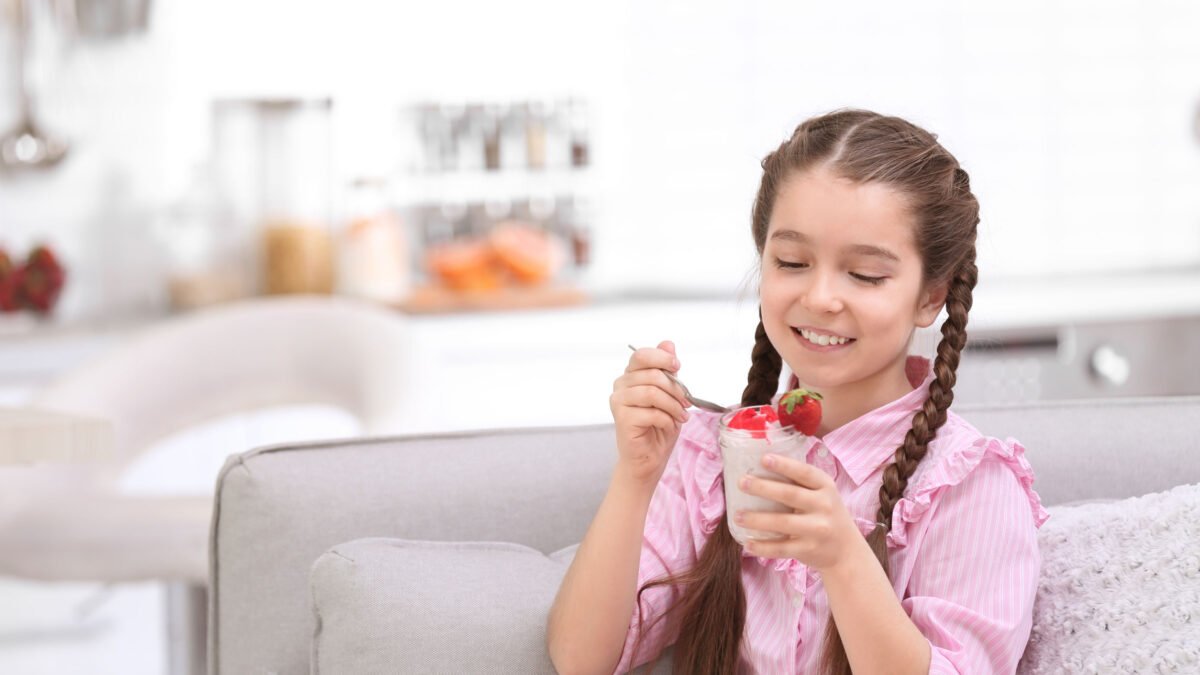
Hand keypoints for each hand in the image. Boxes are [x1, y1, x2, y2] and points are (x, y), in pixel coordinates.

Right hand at [610, 341, 690, 486]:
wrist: (649, 458)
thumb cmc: (659, 426)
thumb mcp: (670, 394)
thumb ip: (667, 370)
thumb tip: (668, 343)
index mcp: (631, 376)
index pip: (641, 355)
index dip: (662, 357)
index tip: (677, 366)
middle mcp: (621, 385)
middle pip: (652, 374)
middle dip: (676, 389)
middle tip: (685, 404)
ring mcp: (619, 401)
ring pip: (652, 392)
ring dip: (673, 406)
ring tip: (680, 416)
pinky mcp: (622, 418)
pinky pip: (651, 412)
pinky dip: (666, 420)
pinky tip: (668, 426)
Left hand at [734, 453, 860, 571]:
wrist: (847, 551)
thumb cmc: (825, 515)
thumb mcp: (823, 494)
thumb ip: (800, 483)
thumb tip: (760, 465)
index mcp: (825, 487)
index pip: (805, 472)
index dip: (784, 465)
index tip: (764, 459)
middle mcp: (824, 506)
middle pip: (790, 494)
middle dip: (764, 488)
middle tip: (742, 482)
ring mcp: (817, 529)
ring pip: (783, 522)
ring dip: (757, 519)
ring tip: (737, 515)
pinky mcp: (809, 549)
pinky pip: (782, 548)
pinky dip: (763, 547)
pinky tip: (747, 544)